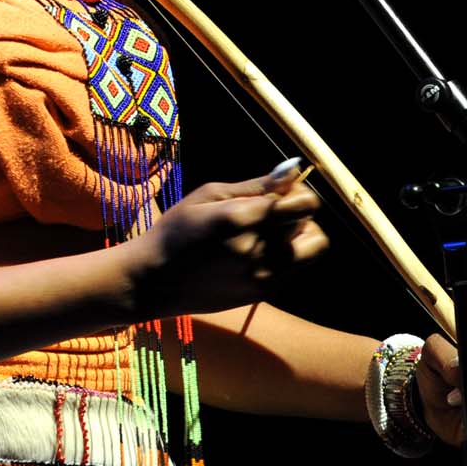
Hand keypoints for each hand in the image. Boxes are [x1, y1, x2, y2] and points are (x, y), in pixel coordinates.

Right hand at [126, 166, 327, 318]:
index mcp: (243, 218)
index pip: (305, 203)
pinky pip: (294, 268)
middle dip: (296, 213)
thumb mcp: (207, 195)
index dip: (297, 193)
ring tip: (267, 233)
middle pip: (310, 224)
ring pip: (310, 248)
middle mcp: (260, 248)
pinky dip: (285, 256)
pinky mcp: (263, 293)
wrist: (156, 280)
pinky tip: (256, 252)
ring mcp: (265, 275)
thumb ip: (254, 186)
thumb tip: (291, 172)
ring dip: (297, 236)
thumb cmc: (177, 230)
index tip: (279, 192)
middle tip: (270, 212)